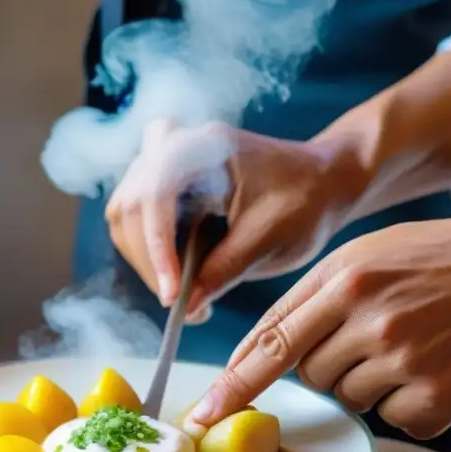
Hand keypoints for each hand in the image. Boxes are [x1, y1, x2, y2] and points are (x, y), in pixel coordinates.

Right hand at [104, 120, 364, 318]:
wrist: (324, 181)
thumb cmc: (306, 198)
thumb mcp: (271, 239)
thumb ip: (225, 270)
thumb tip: (186, 306)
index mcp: (205, 146)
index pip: (157, 195)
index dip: (158, 249)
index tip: (172, 295)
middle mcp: (176, 145)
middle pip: (131, 205)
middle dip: (148, 260)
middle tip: (180, 304)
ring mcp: (165, 162)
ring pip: (126, 213)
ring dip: (146, 259)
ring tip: (184, 294)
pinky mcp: (165, 184)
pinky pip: (138, 220)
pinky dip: (153, 253)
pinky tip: (183, 277)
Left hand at [185, 212, 450, 439]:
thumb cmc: (427, 259)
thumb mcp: (358, 257)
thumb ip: (306, 301)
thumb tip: (253, 356)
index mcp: (344, 281)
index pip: (271, 343)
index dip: (233, 385)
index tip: (202, 417)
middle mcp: (370, 321)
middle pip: (309, 377)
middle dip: (328, 362)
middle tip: (374, 332)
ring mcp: (405, 361)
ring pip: (349, 399)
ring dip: (368, 381)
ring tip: (409, 343)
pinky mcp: (439, 398)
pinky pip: (393, 419)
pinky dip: (407, 402)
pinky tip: (433, 366)